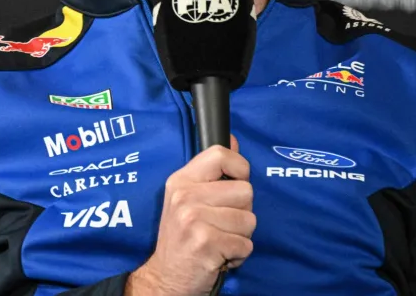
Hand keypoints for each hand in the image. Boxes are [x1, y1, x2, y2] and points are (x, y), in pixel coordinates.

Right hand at [126, 136, 254, 295]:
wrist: (166, 276)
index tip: (234, 184)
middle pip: (245, 191)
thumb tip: (233, 139)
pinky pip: (246, 244)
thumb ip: (212, 171)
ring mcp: (194, 219)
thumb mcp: (187, 197)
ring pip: (250, 220)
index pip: (220, 154)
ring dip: (240, 236)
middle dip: (241, 211)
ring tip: (219, 240)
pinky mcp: (206, 243)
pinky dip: (238, 254)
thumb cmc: (182, 236)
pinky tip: (219, 255)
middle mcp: (185, 196)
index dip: (239, 168)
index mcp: (181, 180)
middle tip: (219, 223)